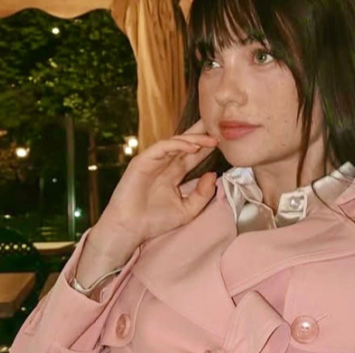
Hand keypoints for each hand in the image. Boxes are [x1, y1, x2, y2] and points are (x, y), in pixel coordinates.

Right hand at [94, 120, 218, 252]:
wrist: (129, 229)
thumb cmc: (154, 222)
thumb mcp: (187, 210)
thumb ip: (202, 195)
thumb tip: (213, 175)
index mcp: (174, 174)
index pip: (193, 156)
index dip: (207, 147)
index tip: (224, 141)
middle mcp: (164, 164)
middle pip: (185, 144)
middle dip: (201, 133)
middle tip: (218, 124)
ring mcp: (153, 161)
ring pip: (175, 143)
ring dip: (194, 139)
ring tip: (211, 139)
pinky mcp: (142, 161)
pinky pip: (162, 147)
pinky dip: (177, 145)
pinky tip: (192, 147)